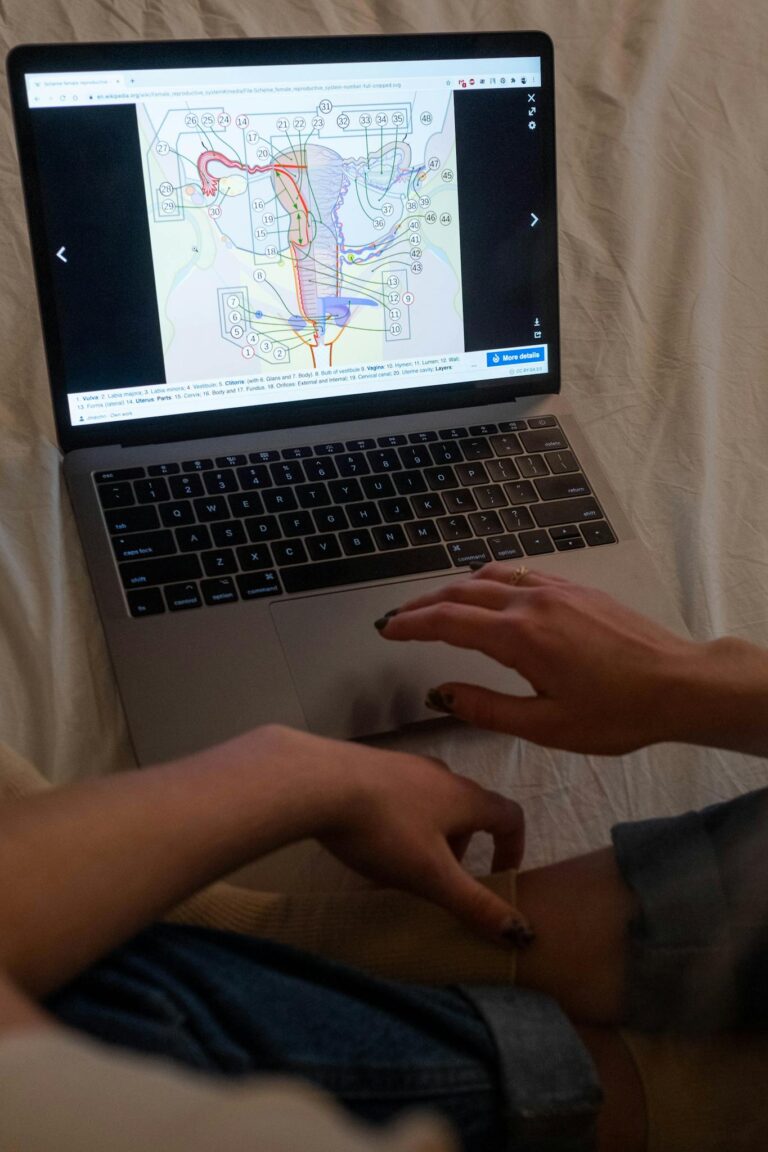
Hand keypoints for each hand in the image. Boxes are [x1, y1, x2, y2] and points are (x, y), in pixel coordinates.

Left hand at [288, 730, 526, 941]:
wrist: (316, 781)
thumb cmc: (383, 829)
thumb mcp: (431, 875)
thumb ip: (474, 903)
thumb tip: (520, 932)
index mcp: (464, 797)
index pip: (510, 815)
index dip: (513, 847)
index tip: (500, 876)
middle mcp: (440, 774)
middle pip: (467, 810)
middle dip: (460, 849)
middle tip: (438, 880)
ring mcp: (404, 764)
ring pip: (430, 803)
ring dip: (427, 837)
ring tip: (398, 868)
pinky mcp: (371, 764)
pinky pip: (398, 796)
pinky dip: (398, 823)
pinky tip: (367, 844)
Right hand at [377, 564, 716, 754]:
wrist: (679, 684)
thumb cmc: (617, 714)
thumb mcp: (546, 727)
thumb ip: (486, 709)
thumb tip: (440, 694)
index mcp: (519, 637)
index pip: (448, 621)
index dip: (411, 624)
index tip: (385, 630)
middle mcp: (532, 602)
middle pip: (462, 592)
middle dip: (424, 604)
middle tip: (397, 618)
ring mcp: (556, 589)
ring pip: (490, 576)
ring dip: (454, 588)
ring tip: (433, 606)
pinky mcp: (576, 589)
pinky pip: (519, 575)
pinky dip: (488, 581)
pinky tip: (486, 594)